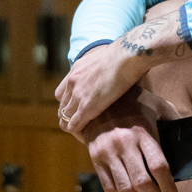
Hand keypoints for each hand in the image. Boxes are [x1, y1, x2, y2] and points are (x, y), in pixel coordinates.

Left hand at [56, 10, 191, 132]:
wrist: (129, 55)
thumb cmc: (129, 55)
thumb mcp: (110, 58)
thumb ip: (106, 68)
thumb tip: (120, 70)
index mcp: (77, 69)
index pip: (62, 92)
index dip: (70, 103)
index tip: (82, 110)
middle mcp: (73, 81)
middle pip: (62, 106)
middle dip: (70, 117)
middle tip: (84, 125)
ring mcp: (78, 94)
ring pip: (65, 117)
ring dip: (73, 126)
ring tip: (85, 134)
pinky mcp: (87, 106)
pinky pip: (73, 125)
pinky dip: (78, 133)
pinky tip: (88, 137)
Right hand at [82, 87, 180, 191]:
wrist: (98, 99)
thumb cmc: (135, 104)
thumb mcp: (158, 105)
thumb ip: (174, 119)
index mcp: (142, 132)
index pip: (158, 166)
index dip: (168, 186)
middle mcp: (123, 144)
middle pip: (141, 182)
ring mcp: (107, 152)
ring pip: (124, 188)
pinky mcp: (95, 158)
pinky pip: (108, 187)